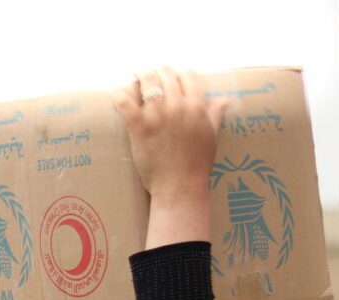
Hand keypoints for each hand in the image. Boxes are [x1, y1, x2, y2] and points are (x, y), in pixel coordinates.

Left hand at [112, 67, 229, 201]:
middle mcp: (178, 106)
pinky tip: (113, 92)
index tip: (172, 79)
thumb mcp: (212, 136)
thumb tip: (225, 99)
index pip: (188, 76)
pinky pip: (125, 103)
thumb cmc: (197, 165)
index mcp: (197, 107)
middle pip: (166, 75)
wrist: (180, 187)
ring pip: (147, 82)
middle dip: (157, 74)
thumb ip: (215, 114)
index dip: (179, 75)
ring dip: (139, 78)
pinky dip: (118, 94)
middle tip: (149, 77)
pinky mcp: (139, 127)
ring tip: (134, 81)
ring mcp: (158, 116)